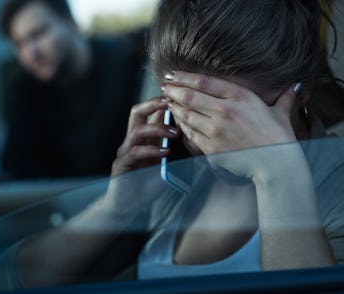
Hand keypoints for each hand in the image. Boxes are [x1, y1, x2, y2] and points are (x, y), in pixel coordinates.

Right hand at [106, 97, 179, 213]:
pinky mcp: (121, 165)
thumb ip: (173, 146)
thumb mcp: (167, 161)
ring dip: (158, 129)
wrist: (130, 205)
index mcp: (143, 136)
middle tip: (171, 103)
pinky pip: (135, 152)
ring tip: (176, 133)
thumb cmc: (149, 182)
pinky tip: (165, 152)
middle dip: (153, 103)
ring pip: (137, 130)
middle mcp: (132, 140)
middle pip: (137, 112)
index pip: (150, 111)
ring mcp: (125, 151)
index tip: (181, 98)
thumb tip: (192, 132)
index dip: (163, 102)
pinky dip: (151, 150)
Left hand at [162, 71, 298, 178]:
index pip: (204, 81)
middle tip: (164, 86)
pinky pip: (189, 132)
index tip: (173, 75)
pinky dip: (180, 124)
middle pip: (190, 96)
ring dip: (173, 106)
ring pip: (186, 114)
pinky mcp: (210, 146)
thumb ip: (283, 97)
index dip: (184, 77)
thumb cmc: (279, 138)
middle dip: (173, 90)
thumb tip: (295, 85)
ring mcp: (215, 129)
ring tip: (167, 100)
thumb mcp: (281, 112)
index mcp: (240, 96)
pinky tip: (176, 119)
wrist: (276, 165)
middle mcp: (225, 110)